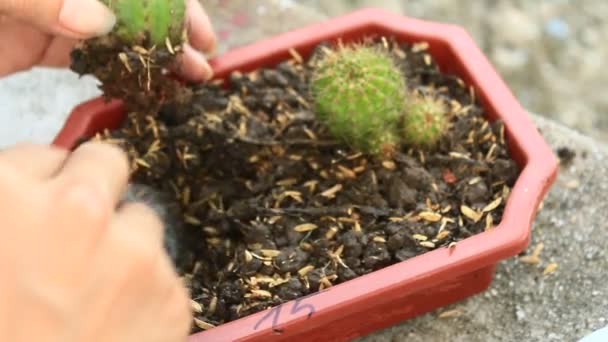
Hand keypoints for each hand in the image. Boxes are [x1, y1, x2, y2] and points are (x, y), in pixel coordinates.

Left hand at [0, 0, 215, 80]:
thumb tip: (98, 20)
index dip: (174, 7)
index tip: (201, 34)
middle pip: (131, 11)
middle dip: (170, 36)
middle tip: (201, 68)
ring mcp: (54, 18)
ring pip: (113, 37)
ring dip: (149, 58)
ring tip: (183, 81)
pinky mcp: (36, 46)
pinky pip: (84, 58)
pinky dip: (113, 72)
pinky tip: (138, 88)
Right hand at [0, 142, 190, 340]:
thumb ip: (11, 207)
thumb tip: (35, 196)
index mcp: (10, 195)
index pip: (41, 155)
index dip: (41, 184)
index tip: (42, 206)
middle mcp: (81, 209)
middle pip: (106, 161)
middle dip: (94, 185)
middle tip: (77, 228)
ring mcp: (135, 254)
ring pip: (141, 219)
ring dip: (123, 242)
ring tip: (92, 293)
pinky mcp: (172, 299)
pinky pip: (162, 272)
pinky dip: (144, 291)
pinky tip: (114, 323)